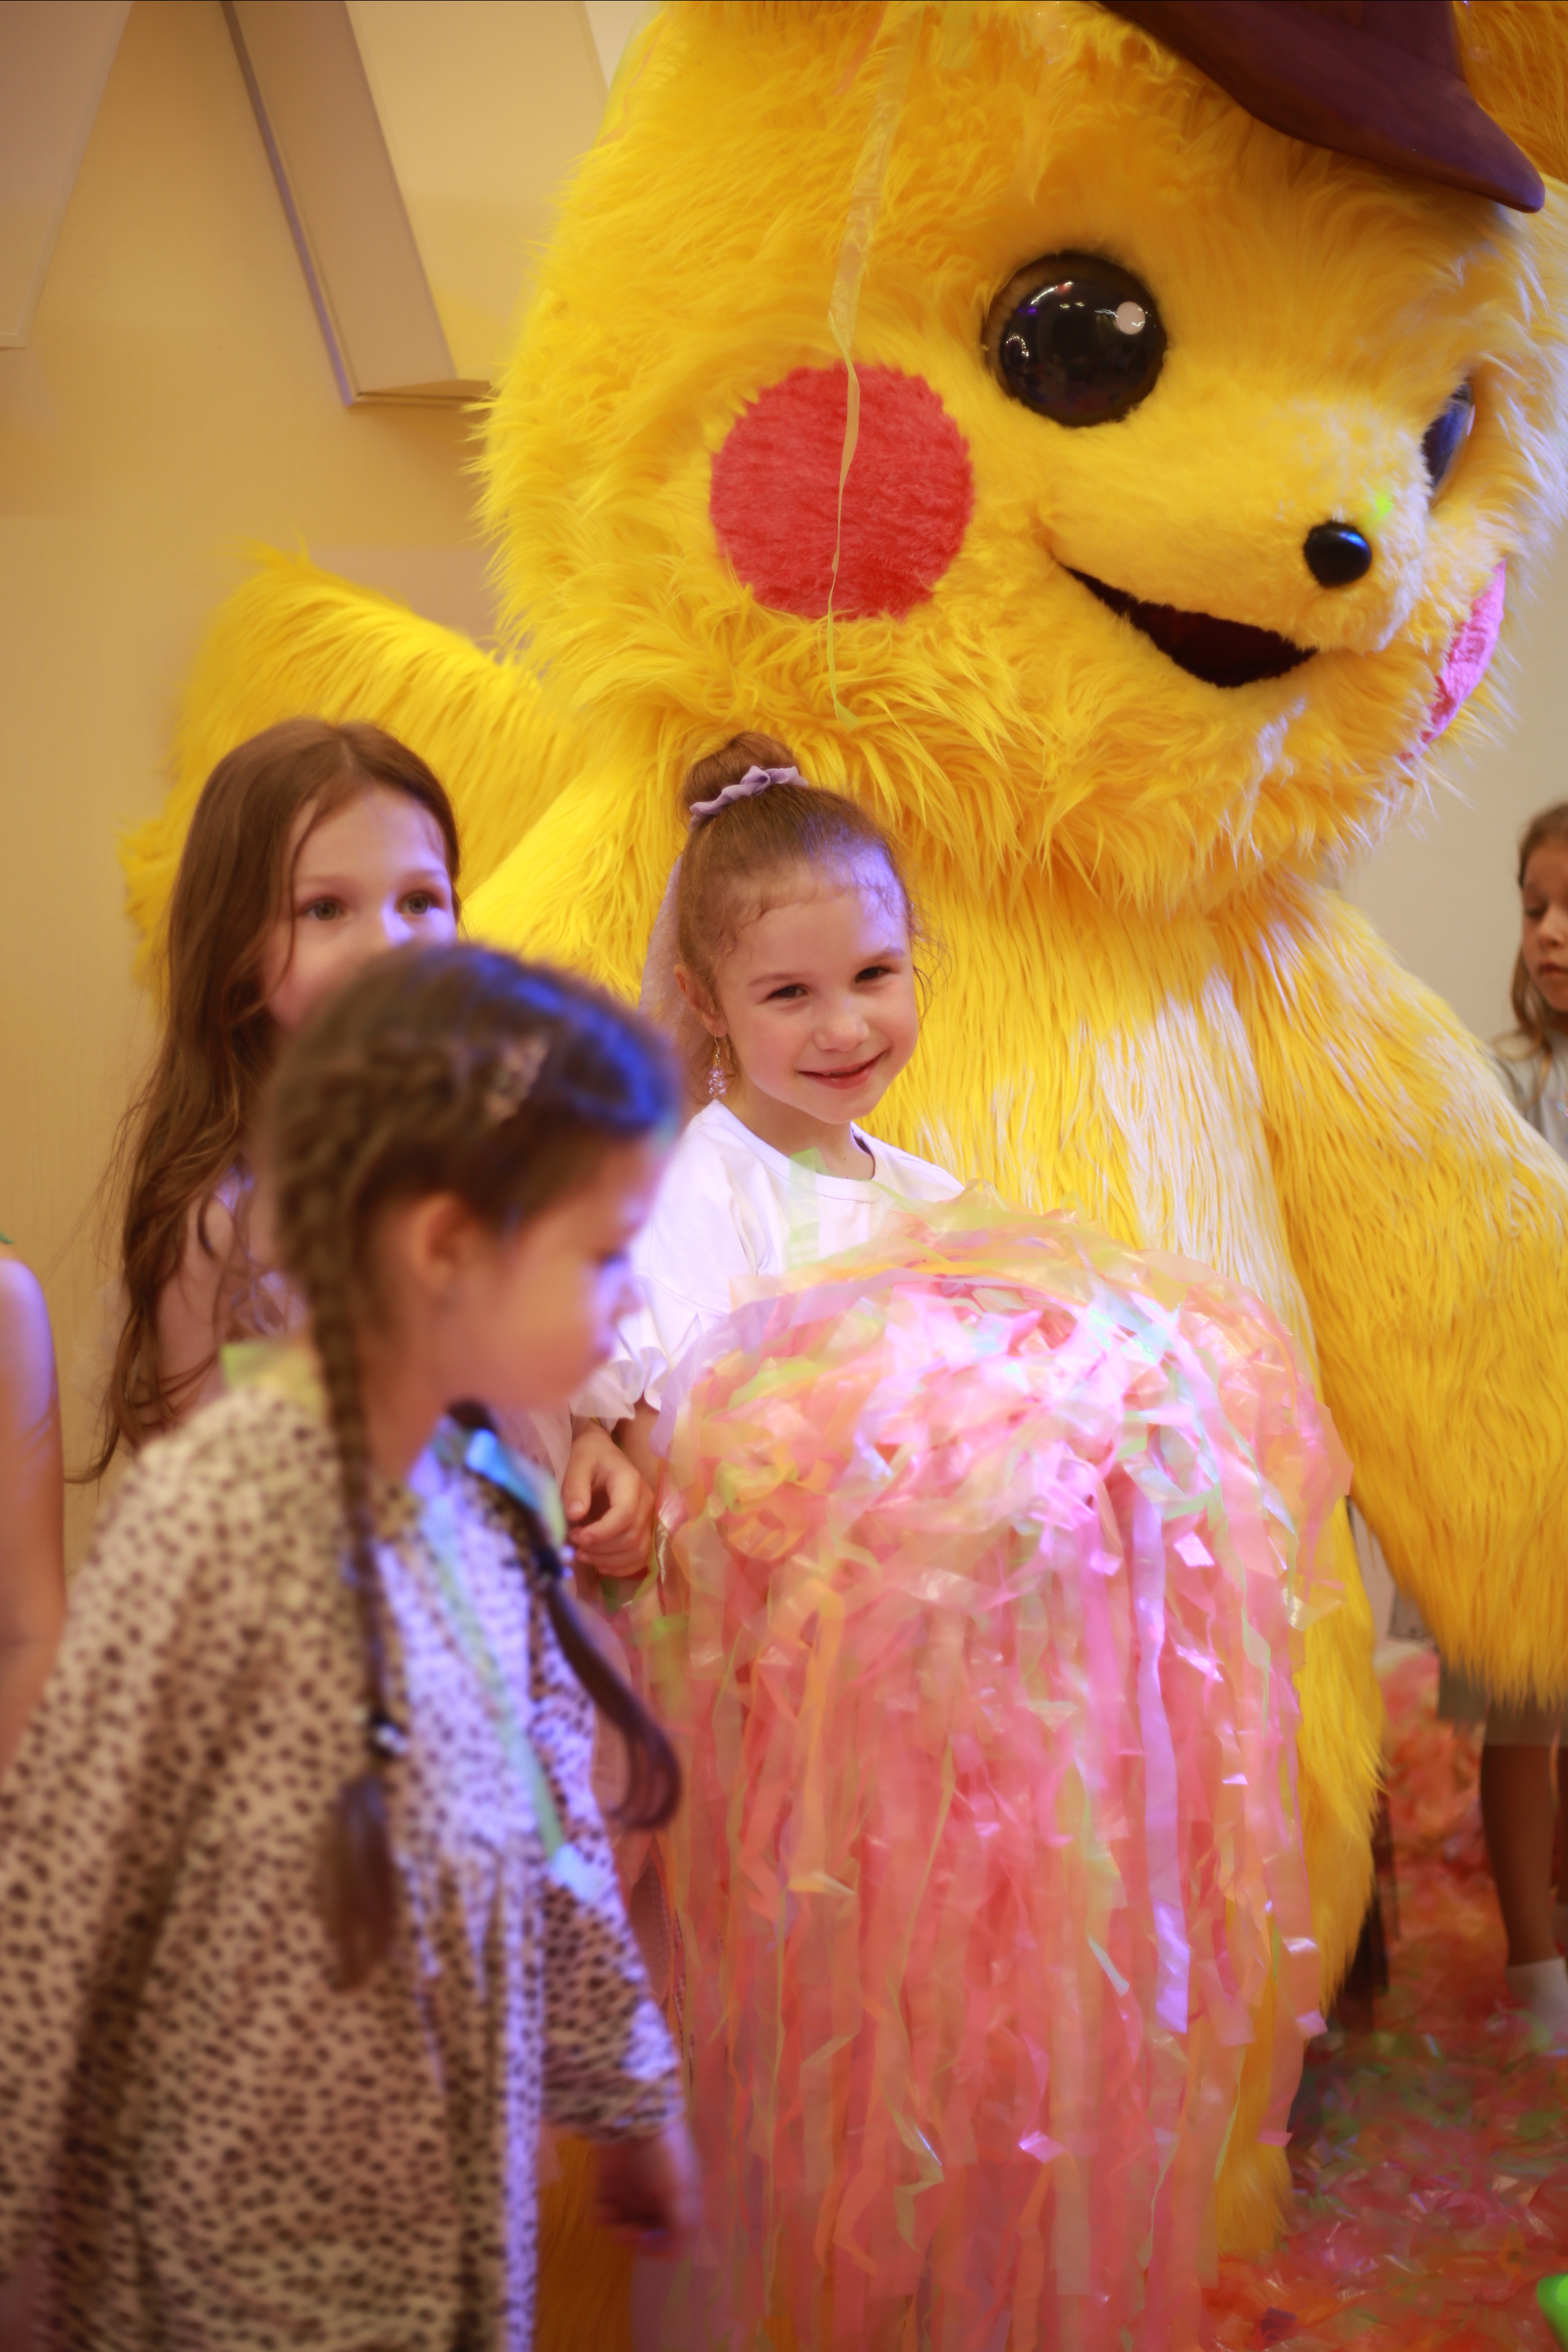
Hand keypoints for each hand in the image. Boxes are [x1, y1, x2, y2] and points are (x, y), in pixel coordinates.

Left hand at [562, 1424, 655, 1577]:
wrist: (601, 1453)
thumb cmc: (589, 1457)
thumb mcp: (577, 1465)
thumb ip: (575, 1488)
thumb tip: (575, 1515)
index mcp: (630, 1483)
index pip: (625, 1514)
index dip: (603, 1532)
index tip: (577, 1537)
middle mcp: (646, 1502)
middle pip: (631, 1537)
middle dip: (600, 1547)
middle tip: (574, 1541)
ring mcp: (648, 1518)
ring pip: (638, 1551)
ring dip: (608, 1560)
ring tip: (582, 1554)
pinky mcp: (644, 1530)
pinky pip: (640, 1557)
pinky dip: (621, 1567)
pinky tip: (599, 1564)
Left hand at [591, 2119, 701, 2256]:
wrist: (635, 2118)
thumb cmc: (666, 2155)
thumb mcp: (681, 2191)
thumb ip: (681, 2226)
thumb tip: (676, 2256)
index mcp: (677, 2198)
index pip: (673, 2233)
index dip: (666, 2246)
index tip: (659, 2248)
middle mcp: (653, 2198)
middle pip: (647, 2234)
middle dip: (644, 2243)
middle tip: (640, 2237)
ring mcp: (628, 2193)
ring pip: (624, 2229)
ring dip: (624, 2236)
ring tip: (624, 2230)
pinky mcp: (605, 2187)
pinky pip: (603, 2214)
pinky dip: (606, 2220)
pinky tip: (611, 2215)